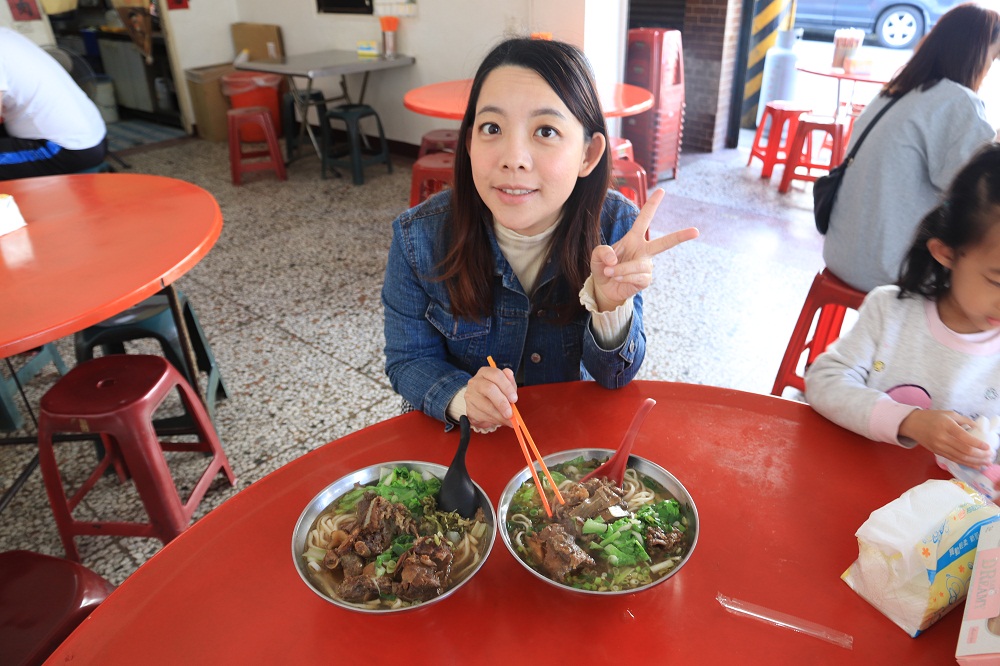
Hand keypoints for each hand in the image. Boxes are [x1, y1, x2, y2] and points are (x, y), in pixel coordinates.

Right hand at [463, 365, 517, 431]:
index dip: (507, 387)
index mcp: (485, 372)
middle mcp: (475, 382)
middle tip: (510, 413)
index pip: (496, 375)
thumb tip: (510, 374)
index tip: (514, 399)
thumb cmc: (495, 392)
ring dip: (499, 416)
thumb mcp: (505, 385)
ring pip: (486, 406)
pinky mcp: (469, 409)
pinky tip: (498, 420)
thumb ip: (509, 381)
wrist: (481, 404)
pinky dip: (493, 420)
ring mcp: (470, 395)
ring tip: (508, 420)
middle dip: (502, 403)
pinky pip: (482, 416)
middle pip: (489, 389)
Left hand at [591, 188, 698, 310]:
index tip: (662, 190)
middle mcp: (644, 250)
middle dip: (680, 236)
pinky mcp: (646, 279)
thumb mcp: (596, 256)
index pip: (645, 219)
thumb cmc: (603, 267)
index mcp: (633, 238)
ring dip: (621, 269)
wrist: (604, 287)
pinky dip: (625, 277)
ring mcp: (647, 265)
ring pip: (639, 265)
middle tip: (696, 231)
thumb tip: (615, 259)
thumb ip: (602, 251)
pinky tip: (618, 278)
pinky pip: (638, 277)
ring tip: (610, 272)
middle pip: (664, 243)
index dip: (652, 205)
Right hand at [899, 409, 994, 467]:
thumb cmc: (932, 417)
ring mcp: (939, 447)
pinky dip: (966, 464)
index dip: (978, 444)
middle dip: (980, 455)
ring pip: (960, 458)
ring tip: (986, 463)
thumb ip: (965, 420)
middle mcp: (942, 438)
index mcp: (947, 426)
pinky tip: (975, 465)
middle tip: (990, 456)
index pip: (965, 438)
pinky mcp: (937, 452)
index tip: (988, 447)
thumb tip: (979, 428)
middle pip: (964, 451)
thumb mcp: (949, 414)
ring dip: (975, 462)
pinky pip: (954, 460)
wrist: (912, 424)